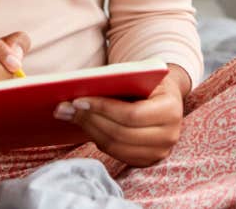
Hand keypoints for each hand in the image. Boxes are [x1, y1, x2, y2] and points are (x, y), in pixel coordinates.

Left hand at [53, 70, 184, 166]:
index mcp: (170, 109)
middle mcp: (169, 135)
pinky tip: (85, 125)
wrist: (166, 94)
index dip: (102, 108)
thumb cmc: (147, 80)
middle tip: (65, 108)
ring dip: (89, 130)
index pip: (131, 114)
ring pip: (116, 146)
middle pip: (121, 133)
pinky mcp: (148, 160)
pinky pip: (118, 154)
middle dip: (90, 119)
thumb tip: (76, 93)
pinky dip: (98, 139)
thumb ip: (115, 82)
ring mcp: (159, 152)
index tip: (77, 99)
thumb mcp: (138, 74)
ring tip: (69, 115)